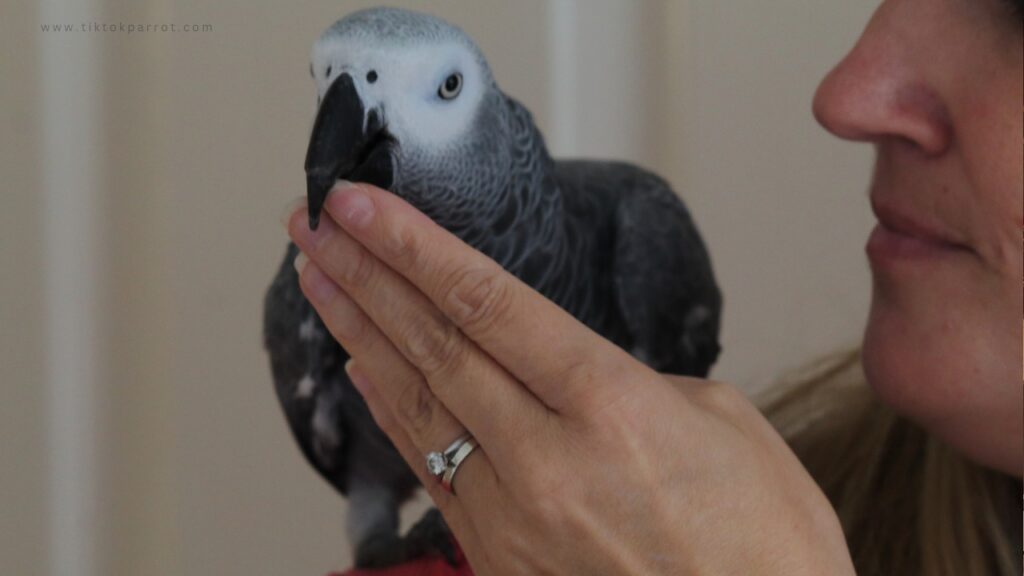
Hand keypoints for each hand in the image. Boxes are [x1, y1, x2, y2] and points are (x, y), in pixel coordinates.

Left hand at [284, 181, 854, 574]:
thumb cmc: (766, 543)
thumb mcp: (722, 422)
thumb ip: (629, 380)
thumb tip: (567, 370)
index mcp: (613, 407)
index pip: (487, 303)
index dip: (414, 245)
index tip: (362, 204)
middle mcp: (549, 460)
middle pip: (434, 344)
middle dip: (367, 274)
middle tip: (315, 223)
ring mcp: (515, 517)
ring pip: (416, 403)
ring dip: (360, 333)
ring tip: (318, 278)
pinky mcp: (501, 558)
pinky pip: (432, 467)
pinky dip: (392, 410)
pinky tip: (361, 369)